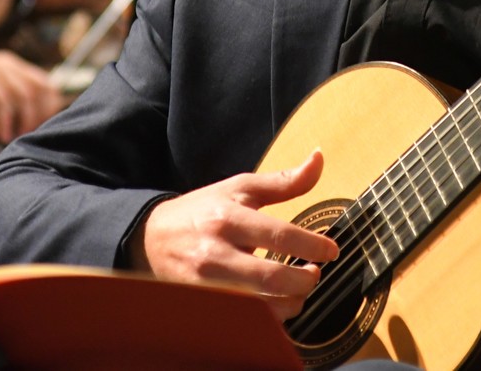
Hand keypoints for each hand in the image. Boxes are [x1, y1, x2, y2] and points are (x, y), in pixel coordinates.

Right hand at [0, 50, 64, 142]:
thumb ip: (12, 106)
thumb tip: (31, 127)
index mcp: (16, 68)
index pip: (49, 86)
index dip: (49, 110)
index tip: (39, 130)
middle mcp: (10, 65)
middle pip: (41, 90)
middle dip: (39, 117)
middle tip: (28, 137)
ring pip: (24, 96)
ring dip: (23, 122)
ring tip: (14, 139)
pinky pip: (0, 101)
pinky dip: (4, 121)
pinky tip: (0, 135)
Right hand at [130, 152, 340, 319]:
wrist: (150, 239)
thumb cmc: (202, 210)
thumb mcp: (240, 189)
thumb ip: (283, 181)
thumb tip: (319, 159)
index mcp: (228, 219)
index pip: (279, 234)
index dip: (312, 246)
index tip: (331, 251)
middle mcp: (215, 253)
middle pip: (271, 277)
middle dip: (304, 281)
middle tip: (315, 274)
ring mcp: (206, 285)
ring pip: (259, 307)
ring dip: (290, 303)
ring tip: (299, 290)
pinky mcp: (201, 305)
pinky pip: (243, 321)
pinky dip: (267, 317)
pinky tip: (277, 304)